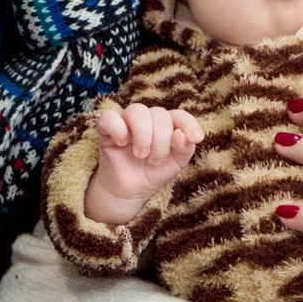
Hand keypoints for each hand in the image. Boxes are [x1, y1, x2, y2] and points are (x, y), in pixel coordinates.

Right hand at [87, 102, 200, 224]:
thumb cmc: (154, 172)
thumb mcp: (176, 162)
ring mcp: (126, 120)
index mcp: (167, 123)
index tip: (196, 139)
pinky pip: (110, 117)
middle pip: (159, 115)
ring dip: (143, 137)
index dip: (188, 124)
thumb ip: (185, 148)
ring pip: (137, 111)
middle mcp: (148, 117)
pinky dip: (119, 130)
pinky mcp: (106, 127)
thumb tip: (181, 135)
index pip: (179, 115)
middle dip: (161, 142)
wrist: (131, 190)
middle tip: (155, 161)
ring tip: (140, 155)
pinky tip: (122, 143)